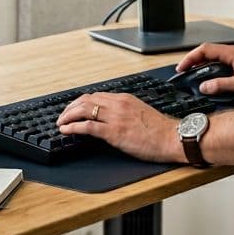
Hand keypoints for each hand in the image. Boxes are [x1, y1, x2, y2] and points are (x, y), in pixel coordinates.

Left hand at [56, 92, 182, 162]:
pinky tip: (66, 130)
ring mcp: (115, 117)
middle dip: (70, 107)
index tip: (73, 109)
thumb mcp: (141, 113)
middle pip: (86, 100)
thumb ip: (126, 112)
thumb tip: (113, 119)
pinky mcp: (114, 132)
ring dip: (68, 116)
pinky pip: (87, 126)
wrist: (173, 138)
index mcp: (125, 99)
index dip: (81, 102)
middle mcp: (118, 104)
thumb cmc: (161, 130)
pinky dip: (73, 127)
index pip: (96, 96)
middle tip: (62, 116)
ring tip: (60, 123)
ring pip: (83, 110)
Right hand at [175, 43, 233, 99]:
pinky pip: (221, 65)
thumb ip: (221, 85)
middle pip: (207, 52)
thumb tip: (204, 87)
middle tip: (184, 72)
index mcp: (232, 53)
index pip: (204, 50)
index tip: (182, 68)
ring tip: (193, 76)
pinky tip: (211, 81)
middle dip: (193, 61)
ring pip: (214, 59)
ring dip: (202, 66)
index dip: (190, 58)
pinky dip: (212, 71)